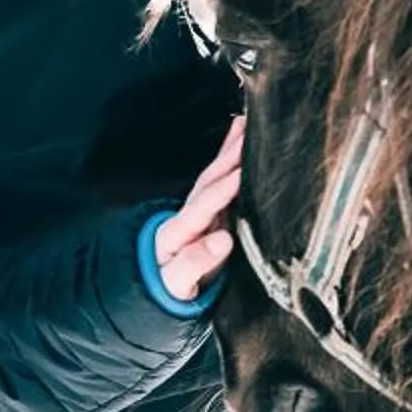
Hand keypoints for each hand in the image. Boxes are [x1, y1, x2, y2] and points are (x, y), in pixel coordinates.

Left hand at [151, 117, 243, 303]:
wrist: (162, 288)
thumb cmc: (172, 288)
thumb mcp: (178, 285)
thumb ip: (196, 263)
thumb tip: (223, 241)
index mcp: (177, 233)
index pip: (202, 207)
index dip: (222, 191)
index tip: (242, 173)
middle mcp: (186, 214)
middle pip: (207, 182)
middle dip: (228, 158)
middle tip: (249, 134)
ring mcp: (197, 208)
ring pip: (213, 174)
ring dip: (230, 149)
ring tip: (247, 123)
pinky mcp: (209, 208)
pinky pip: (219, 177)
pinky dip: (228, 154)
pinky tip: (239, 134)